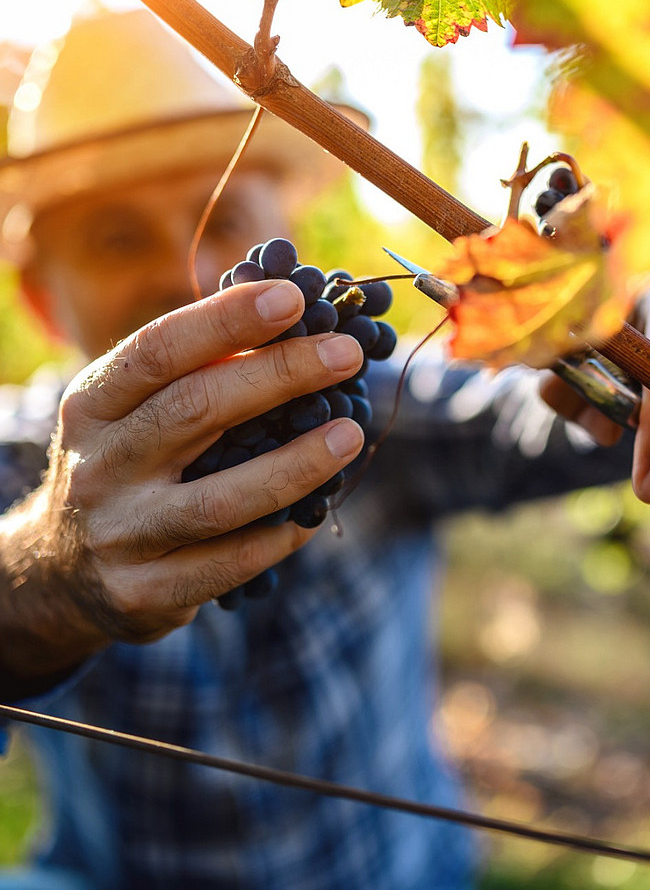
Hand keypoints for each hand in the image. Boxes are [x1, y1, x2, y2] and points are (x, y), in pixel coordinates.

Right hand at [0, 280, 363, 689]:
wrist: (59, 572)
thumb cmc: (127, 466)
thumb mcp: (133, 413)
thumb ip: (197, 374)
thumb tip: (298, 321)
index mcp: (94, 405)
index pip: (158, 350)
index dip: (226, 320)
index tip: (293, 298)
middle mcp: (100, 466)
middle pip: (195, 410)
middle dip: (280, 375)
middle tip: (347, 353)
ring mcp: (121, 533)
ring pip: (221, 500)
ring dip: (296, 464)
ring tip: (350, 434)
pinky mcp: (145, 591)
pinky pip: (231, 564)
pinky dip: (281, 536)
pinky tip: (316, 513)